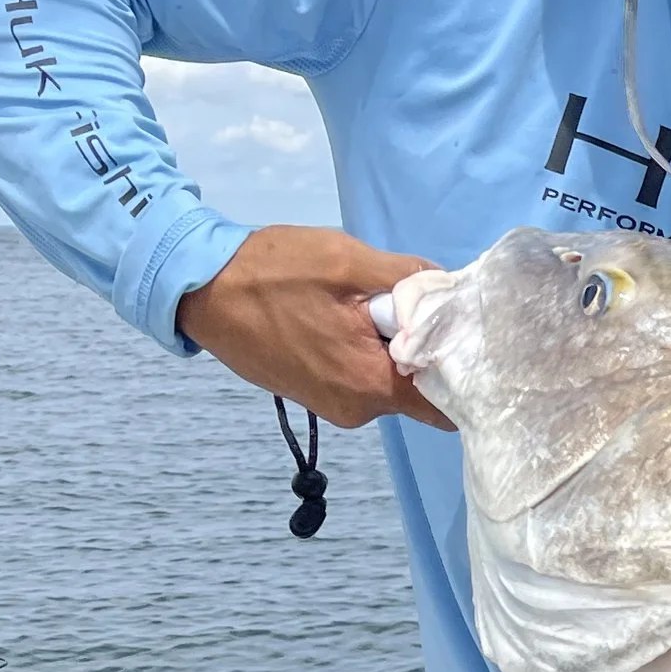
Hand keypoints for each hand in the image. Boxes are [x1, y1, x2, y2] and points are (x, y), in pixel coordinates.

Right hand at [176, 223, 452, 429]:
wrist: (201, 290)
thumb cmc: (273, 272)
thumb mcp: (347, 261)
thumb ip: (408, 281)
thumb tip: (453, 292)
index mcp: (371, 385)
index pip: (447, 401)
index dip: (464, 367)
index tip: (469, 332)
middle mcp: (358, 410)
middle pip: (421, 388)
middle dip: (425, 348)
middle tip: (407, 301)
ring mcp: (334, 407)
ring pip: (390, 380)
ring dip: (391, 346)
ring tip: (365, 303)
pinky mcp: (316, 395)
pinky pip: (361, 377)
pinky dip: (365, 351)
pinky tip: (344, 316)